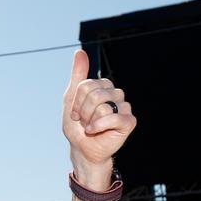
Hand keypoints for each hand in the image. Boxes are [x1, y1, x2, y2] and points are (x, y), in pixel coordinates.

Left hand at [62, 50, 135, 169]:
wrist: (83, 148)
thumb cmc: (78, 125)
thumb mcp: (71, 98)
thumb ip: (77, 75)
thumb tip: (80, 52)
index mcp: (103, 86)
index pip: (85, 85)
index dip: (76, 102)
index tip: (76, 114)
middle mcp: (115, 93)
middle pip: (94, 94)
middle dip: (83, 111)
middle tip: (84, 121)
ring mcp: (124, 106)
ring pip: (102, 106)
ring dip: (90, 120)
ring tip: (91, 126)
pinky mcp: (129, 121)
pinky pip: (112, 117)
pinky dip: (98, 126)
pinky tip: (95, 131)